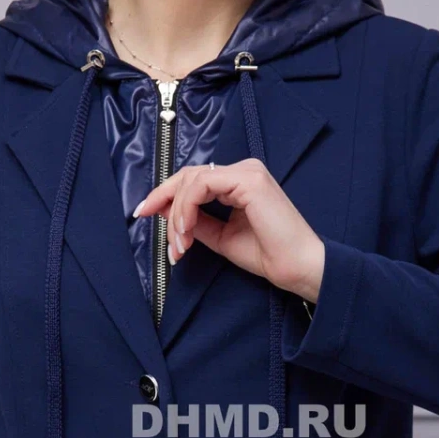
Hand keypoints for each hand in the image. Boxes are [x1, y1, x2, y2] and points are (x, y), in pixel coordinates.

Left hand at [133, 158, 324, 303]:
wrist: (295, 267)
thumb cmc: (267, 255)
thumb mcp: (221, 238)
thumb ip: (197, 223)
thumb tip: (167, 214)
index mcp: (239, 182)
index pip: (194, 179)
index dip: (165, 194)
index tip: (143, 213)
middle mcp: (243, 171)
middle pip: (188, 175)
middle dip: (163, 200)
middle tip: (152, 227)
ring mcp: (247, 172)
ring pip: (192, 180)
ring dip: (177, 214)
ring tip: (180, 244)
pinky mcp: (248, 180)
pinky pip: (202, 185)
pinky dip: (187, 208)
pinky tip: (187, 231)